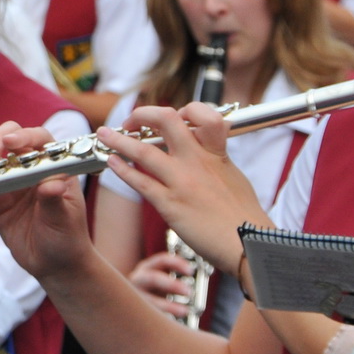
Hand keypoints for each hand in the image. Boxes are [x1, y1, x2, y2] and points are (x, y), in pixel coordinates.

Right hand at [0, 121, 95, 286]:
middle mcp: (29, 170)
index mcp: (52, 168)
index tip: (10, 142)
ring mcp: (9, 184)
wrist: (54, 265)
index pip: (39, 141)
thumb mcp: (64, 219)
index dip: (24, 136)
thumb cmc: (67, 237)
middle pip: (9, 142)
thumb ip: (54, 200)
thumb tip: (50, 184)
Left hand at [97, 103, 266, 274]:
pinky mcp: (170, 204)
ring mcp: (182, 181)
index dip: (186, 110)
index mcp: (216, 153)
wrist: (249, 244)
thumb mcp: (235, 176)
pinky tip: (112, 162)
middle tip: (132, 121)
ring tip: (104, 134)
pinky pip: (139, 182)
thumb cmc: (244, 217)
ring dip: (118, 140)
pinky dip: (122, 169)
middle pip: (166, 120)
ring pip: (142, 151)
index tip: (174, 116)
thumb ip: (218, 159)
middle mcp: (197, 161)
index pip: (203, 114)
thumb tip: (208, 148)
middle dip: (143, 114)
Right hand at [129, 250, 195, 318]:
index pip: (161, 260)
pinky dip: (162, 318)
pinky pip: (147, 315)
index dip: (177, 263)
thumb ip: (174, 280)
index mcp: (146, 268)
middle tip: (189, 292)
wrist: (129, 311)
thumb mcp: (161, 282)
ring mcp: (132, 296)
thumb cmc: (153, 294)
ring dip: (169, 305)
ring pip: (149, 300)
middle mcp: (137, 279)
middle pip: (153, 278)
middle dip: (172, 284)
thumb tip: (195, 277)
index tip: (191, 271)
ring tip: (185, 311)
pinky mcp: (133, 312)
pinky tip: (172, 322)